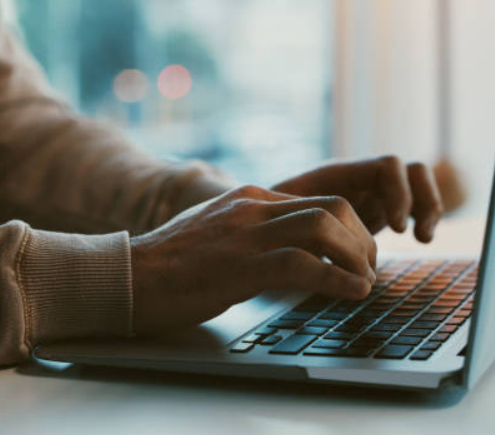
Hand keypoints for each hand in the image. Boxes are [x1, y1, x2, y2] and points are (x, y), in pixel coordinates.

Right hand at [130, 185, 376, 333]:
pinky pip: (303, 265)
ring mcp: (245, 235)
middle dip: (362, 239)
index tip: (359, 255)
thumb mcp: (218, 233)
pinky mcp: (239, 267)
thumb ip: (253, 231)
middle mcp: (252, 208)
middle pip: (332, 207)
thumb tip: (290, 249)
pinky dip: (337, 280)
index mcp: (250, 198)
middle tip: (368, 269)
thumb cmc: (170, 264)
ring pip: (324, 228)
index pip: (320, 200)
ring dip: (357, 257)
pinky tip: (353, 293)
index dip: (351, 228)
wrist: (126, 276)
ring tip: (365, 282)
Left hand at [271, 156, 443, 242]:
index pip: (387, 166)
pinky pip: (412, 204)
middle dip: (421, 199)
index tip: (397, 228)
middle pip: (410, 170)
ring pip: (416, 184)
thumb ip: (301, 221)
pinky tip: (418, 240)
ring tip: (422, 238)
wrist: (257, 224)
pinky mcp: (375, 212)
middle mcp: (359, 178)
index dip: (399, 193)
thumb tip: (314, 238)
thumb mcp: (281, 219)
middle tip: (412, 235)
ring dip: (429, 206)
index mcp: (338, 174)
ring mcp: (370, 193)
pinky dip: (422, 217)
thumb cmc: (263, 221)